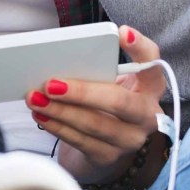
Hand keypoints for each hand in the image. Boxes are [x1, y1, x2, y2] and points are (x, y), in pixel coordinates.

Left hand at [33, 27, 167, 184]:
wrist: (108, 144)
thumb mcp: (111, 82)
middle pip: (119, 101)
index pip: (152, 63)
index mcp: (150, 87)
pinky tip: (42, 117)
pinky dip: (58, 127)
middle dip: (82, 92)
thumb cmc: (106, 102)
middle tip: (51, 83)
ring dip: (60, 111)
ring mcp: (131, 139)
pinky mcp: (110, 156)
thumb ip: (98, 70)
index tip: (121, 32)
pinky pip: (81, 141)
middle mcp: (147, 115)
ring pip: (95, 124)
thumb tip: (60, 61)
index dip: (140, 48)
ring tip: (36, 99)